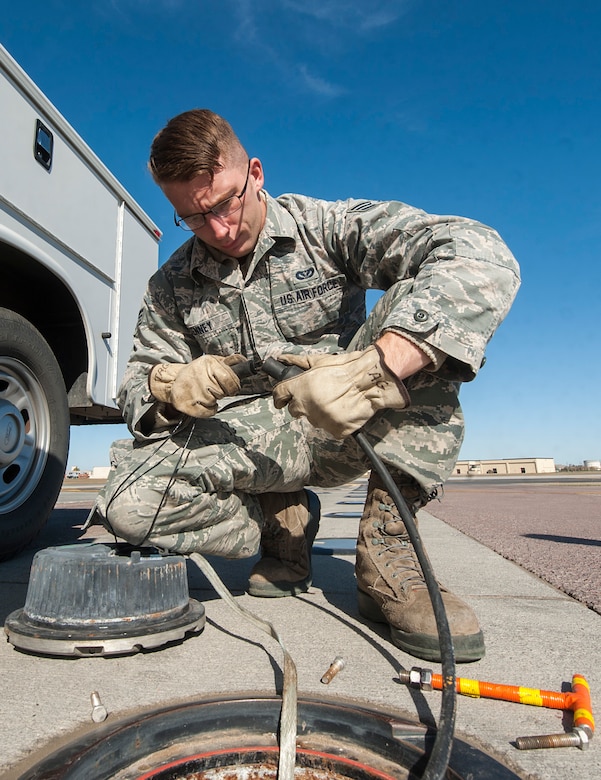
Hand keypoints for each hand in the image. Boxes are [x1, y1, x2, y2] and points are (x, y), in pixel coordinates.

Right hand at [149, 354, 244, 416]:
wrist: (174, 381)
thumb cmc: (198, 372)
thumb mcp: (213, 361)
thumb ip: (230, 362)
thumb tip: (244, 361)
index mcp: (208, 363)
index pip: (229, 379)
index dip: (233, 386)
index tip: (231, 387)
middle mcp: (199, 376)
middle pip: (222, 393)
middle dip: (221, 393)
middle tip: (213, 388)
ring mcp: (191, 391)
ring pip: (214, 402)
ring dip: (213, 401)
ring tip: (204, 393)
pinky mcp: (185, 404)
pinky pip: (207, 412)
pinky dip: (208, 410)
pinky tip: (202, 402)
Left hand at [272, 345, 409, 438]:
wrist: (370, 381)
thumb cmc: (346, 369)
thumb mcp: (320, 361)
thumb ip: (297, 362)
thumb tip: (280, 359)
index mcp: (300, 387)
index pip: (279, 395)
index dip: (281, 397)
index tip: (283, 400)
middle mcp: (307, 405)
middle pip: (295, 411)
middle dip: (302, 405)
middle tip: (318, 397)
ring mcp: (321, 420)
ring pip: (314, 420)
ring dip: (320, 414)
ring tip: (335, 401)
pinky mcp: (336, 430)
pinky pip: (331, 430)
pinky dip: (335, 423)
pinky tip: (342, 411)